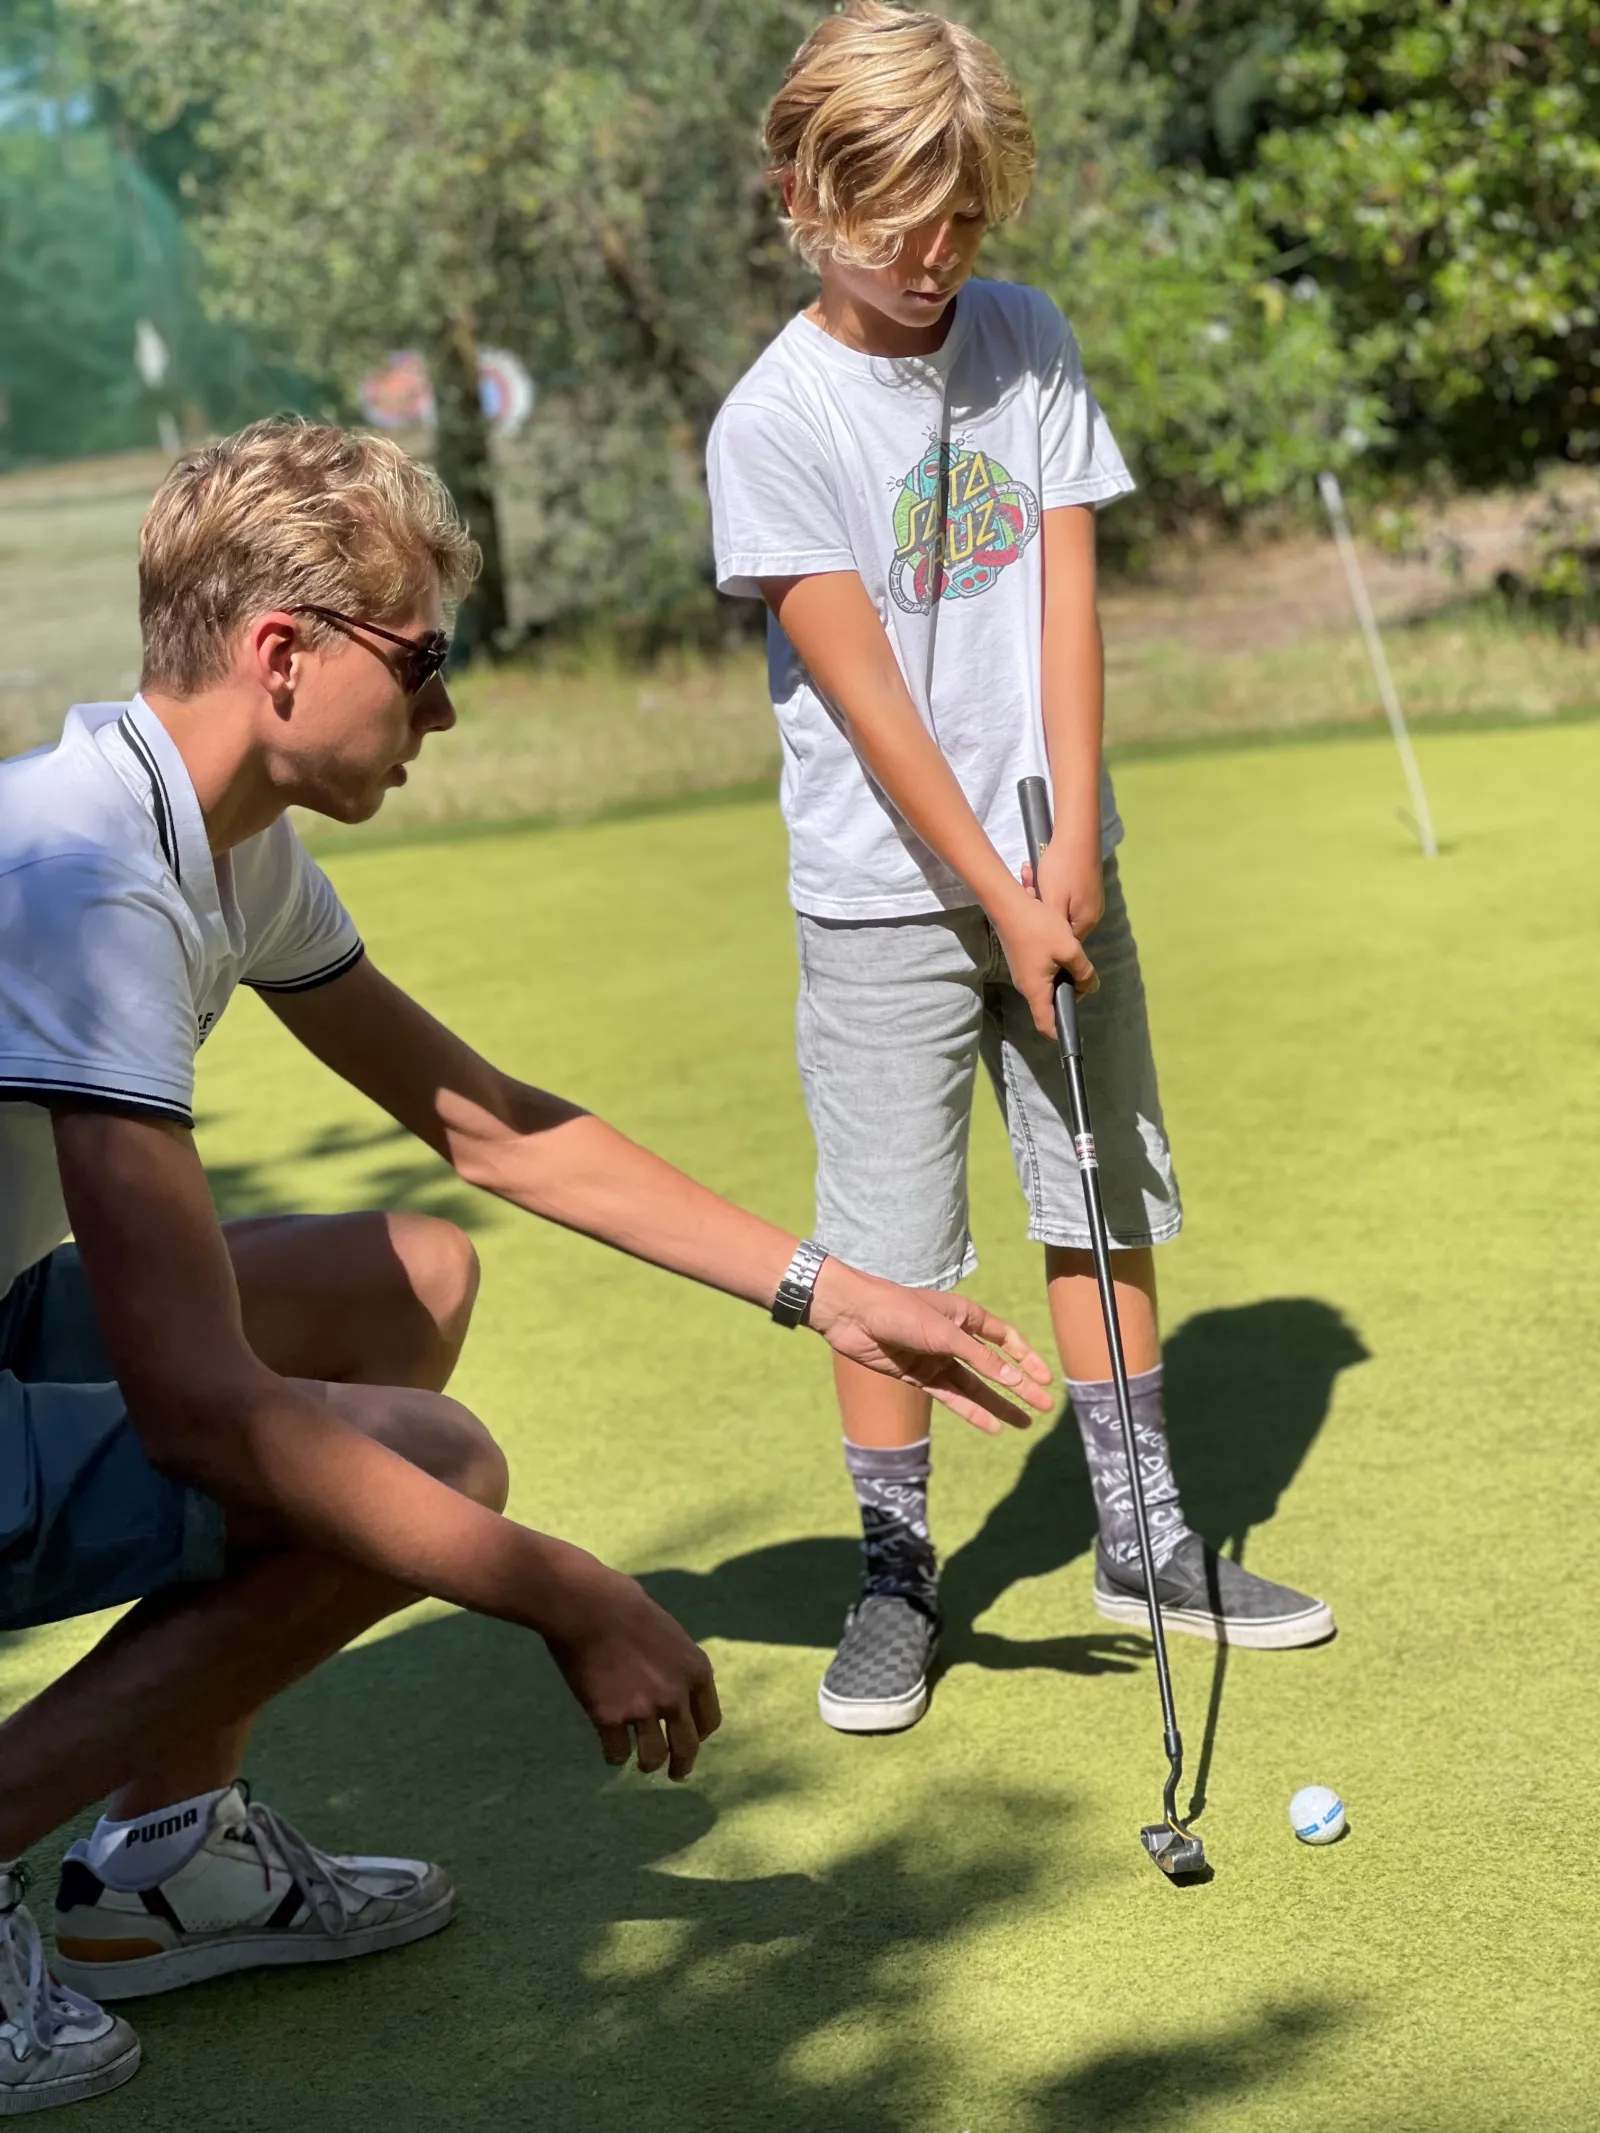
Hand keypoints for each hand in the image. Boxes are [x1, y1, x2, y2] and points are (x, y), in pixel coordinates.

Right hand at [544, 1561, 721, 1779]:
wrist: (586, 1604)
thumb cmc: (623, 1607)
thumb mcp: (667, 1632)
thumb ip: (675, 1665)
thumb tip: (676, 1688)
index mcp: (696, 1670)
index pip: (709, 1720)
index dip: (699, 1734)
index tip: (690, 1739)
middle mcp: (675, 1694)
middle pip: (687, 1746)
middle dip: (683, 1765)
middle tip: (677, 1773)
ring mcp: (643, 1708)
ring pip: (653, 1757)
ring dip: (649, 1763)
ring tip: (643, 1763)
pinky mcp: (609, 1717)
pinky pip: (616, 1753)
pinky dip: (613, 1754)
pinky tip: (610, 1749)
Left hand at [807, 1260, 1053, 1433]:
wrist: (851, 1315)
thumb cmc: (899, 1311)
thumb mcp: (945, 1334)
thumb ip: (980, 1359)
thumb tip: (1015, 1381)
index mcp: (964, 1315)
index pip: (1005, 1339)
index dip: (1026, 1358)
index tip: (1045, 1379)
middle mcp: (953, 1337)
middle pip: (994, 1367)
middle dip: (1019, 1387)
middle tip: (1044, 1407)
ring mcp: (935, 1358)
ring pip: (974, 1387)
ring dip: (998, 1405)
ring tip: (1024, 1423)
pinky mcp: (917, 1376)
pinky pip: (950, 1397)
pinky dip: (970, 1412)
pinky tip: (991, 1427)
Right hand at [992, 888, 1096, 1041]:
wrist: (1008, 903)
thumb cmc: (1038, 927)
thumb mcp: (1069, 948)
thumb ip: (1084, 971)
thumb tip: (1091, 986)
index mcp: (1036, 990)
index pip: (1045, 1025)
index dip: (1060, 1033)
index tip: (1075, 1027)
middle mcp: (1026, 987)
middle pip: (1049, 1006)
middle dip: (1069, 998)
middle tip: (1084, 977)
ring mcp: (1022, 975)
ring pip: (1047, 989)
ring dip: (1063, 981)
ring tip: (1074, 960)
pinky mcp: (1022, 963)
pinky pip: (1042, 977)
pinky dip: (1055, 971)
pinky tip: (1062, 951)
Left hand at [1028, 827, 1103, 942]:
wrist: (1077, 834)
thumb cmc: (1062, 870)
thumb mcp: (1052, 902)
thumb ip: (1054, 928)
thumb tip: (1055, 947)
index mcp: (1086, 922)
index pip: (1065, 945)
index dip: (1045, 937)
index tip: (1028, 923)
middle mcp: (1092, 914)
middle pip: (1061, 926)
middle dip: (1040, 913)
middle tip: (1025, 894)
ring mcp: (1090, 900)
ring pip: (1060, 908)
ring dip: (1042, 898)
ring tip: (1027, 879)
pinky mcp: (1085, 886)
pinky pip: (1064, 896)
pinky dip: (1049, 889)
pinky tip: (1036, 874)